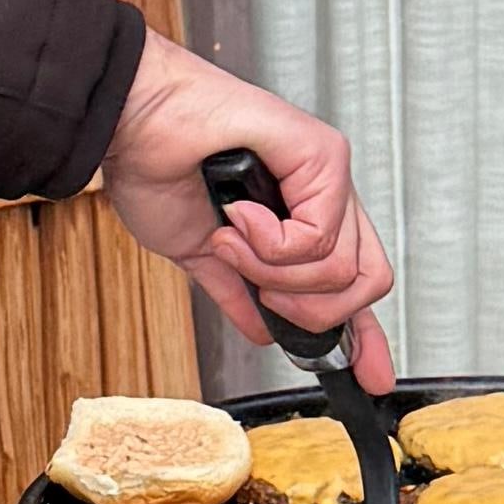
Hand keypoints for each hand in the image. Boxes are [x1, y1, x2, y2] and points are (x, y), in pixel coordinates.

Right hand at [101, 31, 395, 386]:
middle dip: (306, 308)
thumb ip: (241, 294)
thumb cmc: (157, 168)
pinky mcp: (323, 153)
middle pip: (363, 284)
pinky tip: (239, 216)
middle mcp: (324, 196)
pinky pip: (319, 238)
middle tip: (260, 290)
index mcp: (302, 218)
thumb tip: (265, 333)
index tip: (372, 377)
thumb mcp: (202, 255)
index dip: (366, 337)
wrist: (131, 125)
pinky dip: (270, 244)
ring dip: (272, 271)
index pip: (353, 285)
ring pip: (339, 270)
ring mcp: (328, 174)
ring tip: (233, 238)